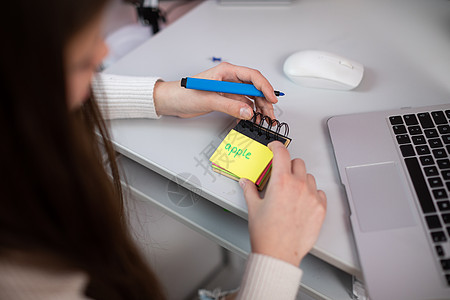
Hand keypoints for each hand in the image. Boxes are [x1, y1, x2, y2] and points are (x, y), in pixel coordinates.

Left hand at [153, 62, 276, 118]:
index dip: (264, 87)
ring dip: (258, 108)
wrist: (171, 102)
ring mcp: (228, 90)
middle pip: (254, 88)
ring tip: (263, 119)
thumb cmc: (184, 94)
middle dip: (264, 101)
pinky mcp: (225, 99)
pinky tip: (250, 120)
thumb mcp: (208, 99)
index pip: (252, 76)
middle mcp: (229, 79)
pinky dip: (248, 113)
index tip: (272, 99)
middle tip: (270, 115)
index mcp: (226, 72)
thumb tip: (248, 111)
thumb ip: (229, 106)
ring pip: (250, 98)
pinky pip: (242, 105)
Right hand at [239, 141, 326, 265]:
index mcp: (281, 182)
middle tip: (281, 174)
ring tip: (291, 191)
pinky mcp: (320, 208)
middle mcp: (298, 186)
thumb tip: (246, 182)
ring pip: (309, 176)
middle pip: (297, 162)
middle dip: (288, 165)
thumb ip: (249, 190)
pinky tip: (302, 201)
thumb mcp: (254, 208)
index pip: (281, 153)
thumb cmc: (266, 233)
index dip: (276, 146)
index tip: (274, 147)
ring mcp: (311, 197)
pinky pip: (319, 192)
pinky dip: (311, 193)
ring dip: (300, 179)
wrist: (279, 254)